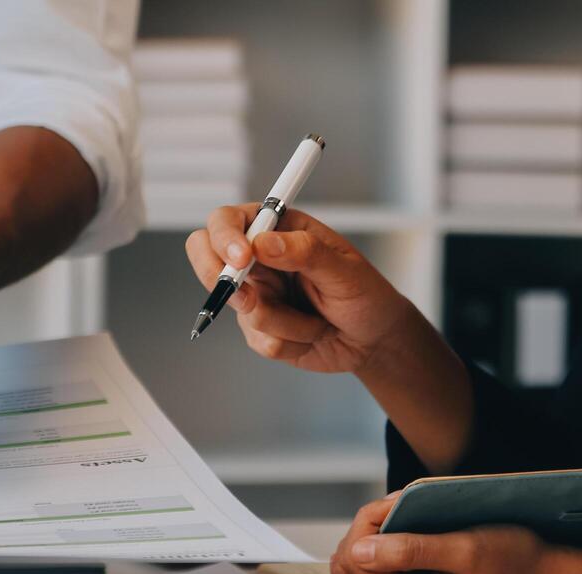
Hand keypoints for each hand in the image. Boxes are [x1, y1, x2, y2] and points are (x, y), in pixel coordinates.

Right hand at [185, 207, 421, 374]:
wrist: (374, 341)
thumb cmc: (367, 296)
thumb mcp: (345, 270)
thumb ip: (306, 253)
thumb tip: (264, 243)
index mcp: (278, 230)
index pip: (228, 220)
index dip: (224, 237)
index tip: (242, 258)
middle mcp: (260, 260)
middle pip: (207, 258)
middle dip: (221, 281)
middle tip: (251, 299)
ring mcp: (257, 294)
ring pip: (241, 310)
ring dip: (285, 322)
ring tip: (317, 320)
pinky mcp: (260, 328)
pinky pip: (259, 340)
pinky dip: (290, 343)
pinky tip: (312, 336)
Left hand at [328, 496, 557, 573]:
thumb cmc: (515, 561)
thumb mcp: (467, 547)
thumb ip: (412, 550)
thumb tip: (361, 551)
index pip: (358, 566)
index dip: (366, 526)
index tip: (396, 504)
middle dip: (361, 535)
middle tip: (395, 510)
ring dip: (360, 552)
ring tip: (390, 528)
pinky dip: (364, 572)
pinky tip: (383, 553)